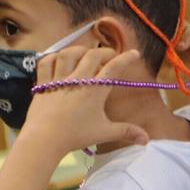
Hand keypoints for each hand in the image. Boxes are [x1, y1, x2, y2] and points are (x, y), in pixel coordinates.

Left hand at [18, 45, 150, 155]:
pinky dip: (53, 57)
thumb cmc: (76, 135)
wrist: (44, 138)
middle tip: (110, 56)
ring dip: (79, 50)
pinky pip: (46, 63)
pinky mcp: (42, 83)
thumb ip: (126, 132)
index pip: (113, 68)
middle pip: (92, 55)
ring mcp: (58, 79)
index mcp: (95, 90)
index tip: (134, 53)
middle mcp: (77, 80)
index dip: (126, 58)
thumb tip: (147, 139)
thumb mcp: (104, 133)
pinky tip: (58, 60)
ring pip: (68, 54)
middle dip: (104, 52)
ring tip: (85, 53)